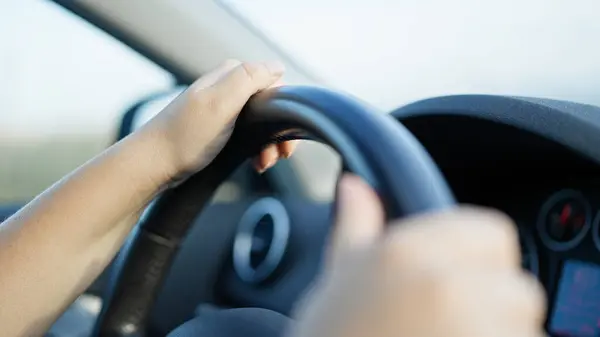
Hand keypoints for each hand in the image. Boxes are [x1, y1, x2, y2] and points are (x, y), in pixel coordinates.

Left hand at [143, 59, 295, 178]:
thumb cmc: (184, 137)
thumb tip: (278, 66)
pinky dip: (257, 150)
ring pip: (262, 123)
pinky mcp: (219, 128)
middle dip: (278, 132)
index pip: (275, 83)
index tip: (283, 137)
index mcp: (230, 75)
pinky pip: (249, 135)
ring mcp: (223, 109)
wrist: (154, 164)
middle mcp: (227, 88)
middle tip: (277, 154)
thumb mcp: (220, 102)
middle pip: (271, 105)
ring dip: (269, 144)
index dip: (284, 109)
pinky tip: (254, 162)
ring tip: (263, 163)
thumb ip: (249, 78)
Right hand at [291, 175, 545, 336]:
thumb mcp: (338, 283)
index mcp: (408, 254)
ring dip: (497, 329)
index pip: (492, 233)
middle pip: (512, 283)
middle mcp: (450, 287)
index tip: (455, 275)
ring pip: (519, 322)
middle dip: (491, 298)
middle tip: (445, 318)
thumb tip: (354, 187)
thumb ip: (356, 228)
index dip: (477, 255)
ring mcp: (478, 329)